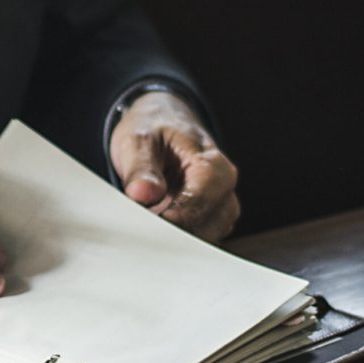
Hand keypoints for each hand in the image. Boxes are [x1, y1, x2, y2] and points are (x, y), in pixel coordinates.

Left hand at [109, 91, 239, 241]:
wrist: (161, 122)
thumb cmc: (154, 130)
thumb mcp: (139, 140)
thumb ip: (141, 168)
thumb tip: (143, 194)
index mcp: (212, 164)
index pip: (200, 202)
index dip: (173, 218)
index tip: (147, 225)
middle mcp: (224, 188)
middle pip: (207, 225)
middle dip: (173, 231)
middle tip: (140, 229)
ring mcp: (220, 206)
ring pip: (205, 237)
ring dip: (175, 238)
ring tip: (145, 228)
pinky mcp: (210, 220)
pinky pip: (199, 239)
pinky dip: (177, 240)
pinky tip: (155, 232)